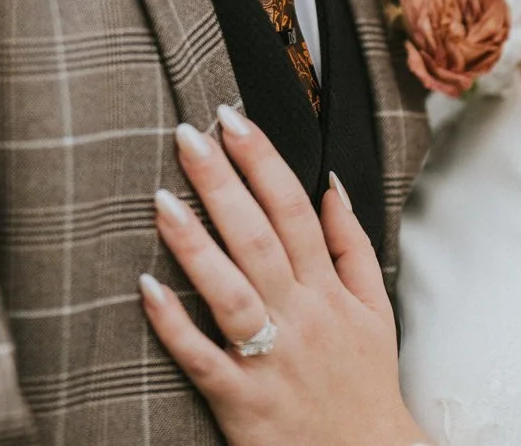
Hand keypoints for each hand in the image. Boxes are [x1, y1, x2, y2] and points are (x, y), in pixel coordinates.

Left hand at [138, 105, 430, 445]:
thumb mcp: (375, 310)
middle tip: (189, 135)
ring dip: (195, 245)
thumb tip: (331, 185)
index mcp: (328, 291)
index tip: (233, 118)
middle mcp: (301, 317)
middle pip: (259, 238)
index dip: (264, 161)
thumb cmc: (363, 383)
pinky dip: (175, 327)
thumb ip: (352, 245)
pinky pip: (204, 360)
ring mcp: (271, 359)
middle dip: (224, 183)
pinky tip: (145, 290)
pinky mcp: (242, 401)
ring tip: (160, 199)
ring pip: (231, 293)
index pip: (294, 210)